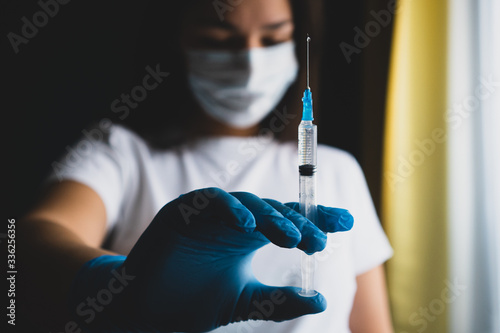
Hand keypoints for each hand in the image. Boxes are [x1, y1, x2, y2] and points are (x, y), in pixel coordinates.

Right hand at [68, 188, 352, 331]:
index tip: (346, 223)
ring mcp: (209, 214)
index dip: (316, 219)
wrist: (146, 313)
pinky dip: (229, 209)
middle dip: (299, 222)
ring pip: (247, 204)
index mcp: (248, 237)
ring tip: (292, 237)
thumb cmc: (192, 304)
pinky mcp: (183, 211)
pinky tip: (247, 225)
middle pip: (273, 210)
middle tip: (319, 240)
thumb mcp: (244, 302)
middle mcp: (233, 222)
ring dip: (270, 218)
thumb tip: (323, 299)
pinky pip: (210, 201)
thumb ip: (279, 300)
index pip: (288, 221)